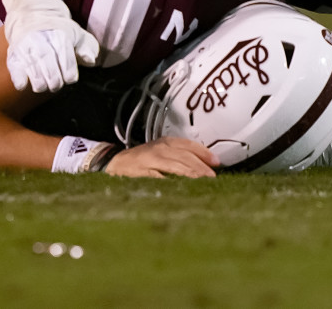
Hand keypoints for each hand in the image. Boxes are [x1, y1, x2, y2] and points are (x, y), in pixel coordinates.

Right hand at [4, 17, 99, 93]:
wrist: (29, 10)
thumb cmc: (55, 27)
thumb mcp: (76, 32)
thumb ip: (87, 47)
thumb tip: (90, 61)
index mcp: (60, 37)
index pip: (68, 65)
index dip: (70, 75)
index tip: (70, 76)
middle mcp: (41, 42)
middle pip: (51, 73)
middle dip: (56, 82)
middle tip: (57, 81)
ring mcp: (25, 48)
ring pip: (35, 76)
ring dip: (42, 84)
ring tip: (44, 82)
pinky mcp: (13, 54)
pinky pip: (15, 71)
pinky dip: (21, 81)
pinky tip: (25, 83)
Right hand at [104, 137, 219, 178]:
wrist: (114, 163)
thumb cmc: (143, 161)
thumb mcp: (162, 153)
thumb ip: (181, 157)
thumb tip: (208, 166)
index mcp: (166, 143)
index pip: (188, 145)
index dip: (203, 153)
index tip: (217, 163)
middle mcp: (159, 149)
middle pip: (184, 156)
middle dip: (200, 167)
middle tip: (212, 178)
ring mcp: (150, 160)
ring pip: (175, 166)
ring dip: (190, 175)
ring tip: (202, 183)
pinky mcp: (141, 173)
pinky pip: (159, 178)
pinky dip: (170, 183)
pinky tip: (180, 189)